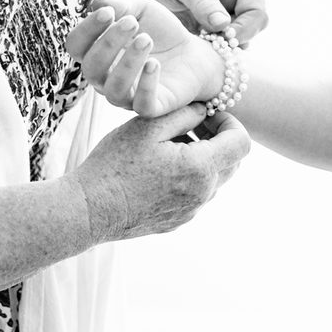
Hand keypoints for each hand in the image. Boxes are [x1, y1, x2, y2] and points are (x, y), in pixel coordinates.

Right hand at [66, 0, 223, 116]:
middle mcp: (105, 78)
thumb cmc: (160, 31)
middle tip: (131, 23)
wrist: (193, 52)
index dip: (87, 29)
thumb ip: (120, 4)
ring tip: (146, 40)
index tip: (108, 12)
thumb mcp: (141, 9)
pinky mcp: (151, 107)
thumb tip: (96, 4)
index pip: (76, 46)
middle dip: (108, 43)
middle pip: (91, 68)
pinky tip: (154, 64)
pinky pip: (142, 105)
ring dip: (127, 64)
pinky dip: (147, 85)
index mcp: (96, 53)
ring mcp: (127, 96)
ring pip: (114, 89)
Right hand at [68, 103, 250, 240]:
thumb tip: (204, 110)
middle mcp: (203, 194)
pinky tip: (159, 168)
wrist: (90, 210)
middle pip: (232, 162)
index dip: (231, 123)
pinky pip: (196, 195)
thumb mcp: (148, 126)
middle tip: (191, 124)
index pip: (242, 143)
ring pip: (213, 179)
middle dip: (218, 139)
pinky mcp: (178, 221)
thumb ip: (184, 113)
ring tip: (169, 145)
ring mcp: (191, 211)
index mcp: (201, 168)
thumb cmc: (115, 163)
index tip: (209, 114)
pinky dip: (189, 177)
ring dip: (203, 158)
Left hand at [129, 0, 268, 45]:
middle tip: (216, 46)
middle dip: (237, 39)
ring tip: (204, 46)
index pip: (257, 10)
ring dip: (225, 47)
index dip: (247, 26)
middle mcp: (238, 0)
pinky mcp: (213, 33)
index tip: (227, 36)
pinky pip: (222, 47)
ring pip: (239, 40)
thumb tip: (224, 25)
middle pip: (253, 28)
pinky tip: (197, 50)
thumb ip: (203, 1)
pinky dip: (214, 51)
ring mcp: (227, 18)